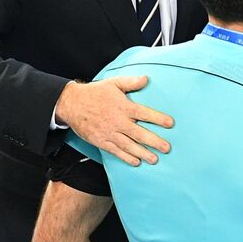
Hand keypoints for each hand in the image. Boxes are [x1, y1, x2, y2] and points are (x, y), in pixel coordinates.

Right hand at [54, 76, 173, 166]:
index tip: (170, 123)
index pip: (144, 113)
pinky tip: (136, 162)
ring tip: (154, 159)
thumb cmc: (95, 93)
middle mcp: (118, 121)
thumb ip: (131, 82)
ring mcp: (109, 133)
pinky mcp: (101, 141)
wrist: (72, 104)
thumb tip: (146, 79)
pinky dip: (126, 157)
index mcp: (123, 107)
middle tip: (166, 148)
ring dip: (142, 153)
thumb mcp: (113, 83)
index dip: (158, 118)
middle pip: (139, 133)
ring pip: (129, 145)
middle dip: (154, 141)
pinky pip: (116, 151)